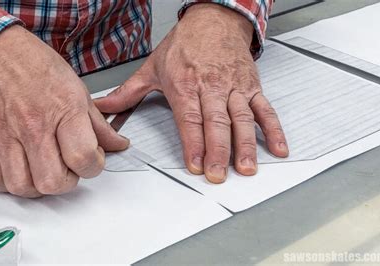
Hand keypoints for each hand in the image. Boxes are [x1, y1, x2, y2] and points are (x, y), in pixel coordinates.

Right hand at [0, 25, 128, 196]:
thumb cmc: (36, 67)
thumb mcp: (78, 90)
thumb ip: (99, 125)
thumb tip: (117, 145)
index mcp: (63, 111)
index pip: (83, 158)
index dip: (93, 166)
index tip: (91, 160)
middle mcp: (33, 126)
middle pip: (53, 181)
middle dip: (67, 181)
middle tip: (68, 167)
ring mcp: (6, 135)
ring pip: (23, 187)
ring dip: (38, 186)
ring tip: (44, 169)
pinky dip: (9, 183)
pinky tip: (21, 170)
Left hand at [95, 4, 287, 182]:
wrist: (214, 19)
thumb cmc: (185, 44)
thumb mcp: (152, 67)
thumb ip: (128, 92)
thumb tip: (102, 108)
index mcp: (185, 84)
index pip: (190, 119)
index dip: (194, 144)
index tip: (196, 165)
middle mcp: (212, 87)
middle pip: (217, 123)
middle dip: (218, 151)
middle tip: (219, 174)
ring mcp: (234, 88)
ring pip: (242, 118)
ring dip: (246, 145)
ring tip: (247, 168)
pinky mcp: (251, 87)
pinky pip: (265, 109)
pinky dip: (273, 129)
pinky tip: (277, 148)